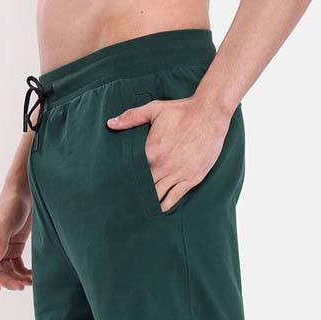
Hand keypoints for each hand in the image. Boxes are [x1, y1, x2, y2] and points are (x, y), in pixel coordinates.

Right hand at [0, 193, 31, 291]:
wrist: (24, 196)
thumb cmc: (11, 206)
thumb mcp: (5, 224)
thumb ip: (0, 244)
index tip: (0, 288)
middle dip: (8, 280)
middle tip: (22, 286)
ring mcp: (0, 251)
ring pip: (6, 272)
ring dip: (16, 278)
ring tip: (30, 282)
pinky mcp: (12, 250)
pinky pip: (16, 267)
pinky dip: (23, 273)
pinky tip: (32, 276)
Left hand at [107, 96, 231, 211]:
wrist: (210, 114)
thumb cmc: (182, 111)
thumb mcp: (154, 110)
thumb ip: (131, 117)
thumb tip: (110, 123)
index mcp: (151, 152)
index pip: (133, 172)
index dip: (127, 180)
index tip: (120, 186)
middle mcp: (162, 166)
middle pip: (144, 187)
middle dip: (137, 193)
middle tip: (129, 202)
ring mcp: (177, 174)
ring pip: (158, 196)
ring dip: (150, 202)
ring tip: (142, 207)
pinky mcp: (191, 179)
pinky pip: (175, 198)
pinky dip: (165, 205)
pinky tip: (159, 209)